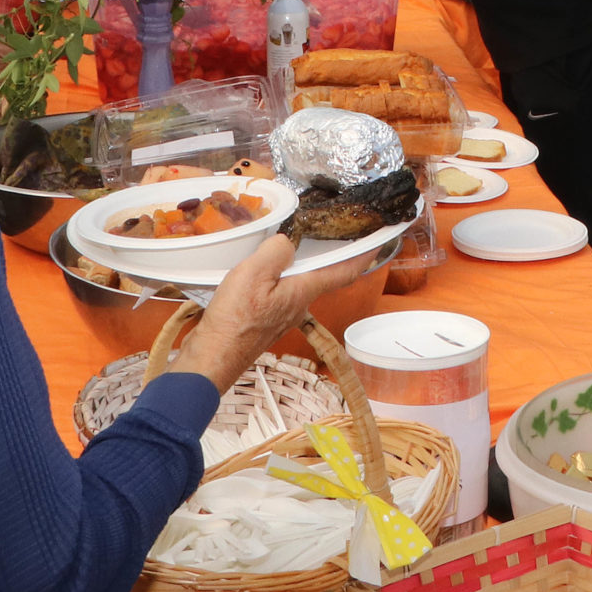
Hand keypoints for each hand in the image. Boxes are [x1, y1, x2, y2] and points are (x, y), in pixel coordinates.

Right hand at [168, 235, 374, 390]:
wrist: (213, 359)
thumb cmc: (234, 321)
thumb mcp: (254, 274)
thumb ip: (276, 252)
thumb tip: (288, 244)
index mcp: (302, 292)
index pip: (342, 272)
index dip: (362, 256)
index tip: (377, 242)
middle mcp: (298, 306)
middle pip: (318, 275)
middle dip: (323, 255)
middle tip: (323, 232)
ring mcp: (282, 315)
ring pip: (295, 284)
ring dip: (294, 266)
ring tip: (283, 247)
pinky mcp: (264, 321)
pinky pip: (276, 293)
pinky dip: (274, 279)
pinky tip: (256, 272)